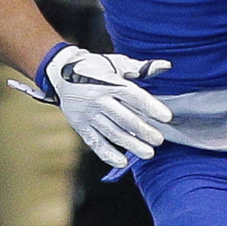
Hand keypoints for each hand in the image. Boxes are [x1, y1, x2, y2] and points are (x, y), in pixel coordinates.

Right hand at [22, 45, 173, 169]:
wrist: (60, 73)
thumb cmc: (94, 68)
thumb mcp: (116, 63)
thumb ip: (140, 68)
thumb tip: (166, 66)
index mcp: (109, 82)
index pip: (133, 95)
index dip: (150, 106)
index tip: (166, 117)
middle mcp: (97, 99)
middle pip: (123, 117)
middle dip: (143, 130)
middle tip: (159, 140)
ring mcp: (87, 114)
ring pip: (112, 132)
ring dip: (131, 144)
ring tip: (148, 153)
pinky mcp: (80, 126)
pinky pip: (95, 142)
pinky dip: (108, 153)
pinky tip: (122, 162)